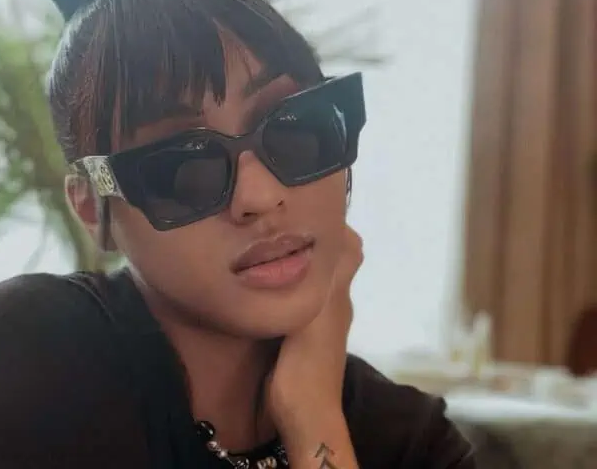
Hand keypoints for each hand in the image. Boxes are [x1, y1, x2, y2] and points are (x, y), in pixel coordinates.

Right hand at [265, 225, 362, 454]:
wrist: (303, 413)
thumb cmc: (306, 363)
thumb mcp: (316, 313)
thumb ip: (328, 277)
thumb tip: (344, 233)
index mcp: (337, 297)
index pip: (349, 250)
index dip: (338, 227)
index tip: (313, 204)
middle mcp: (333, 306)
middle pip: (329, 263)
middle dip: (313, 240)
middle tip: (282, 222)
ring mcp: (319, 324)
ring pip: (313, 282)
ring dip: (299, 263)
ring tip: (270, 245)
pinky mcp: (303, 339)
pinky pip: (300, 300)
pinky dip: (289, 285)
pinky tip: (268, 285)